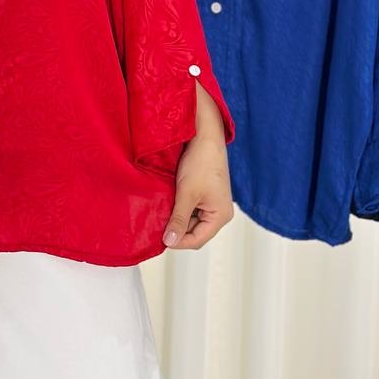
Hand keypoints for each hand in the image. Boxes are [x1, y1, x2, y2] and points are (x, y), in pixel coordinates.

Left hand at [162, 134, 233, 249]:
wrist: (205, 136)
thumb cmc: (201, 163)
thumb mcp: (187, 194)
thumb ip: (178, 220)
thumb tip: (169, 242)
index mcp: (220, 216)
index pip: (197, 240)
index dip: (177, 241)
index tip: (159, 237)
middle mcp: (219, 213)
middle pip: (195, 231)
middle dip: (177, 228)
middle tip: (158, 223)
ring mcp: (213, 203)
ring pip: (191, 220)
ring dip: (177, 217)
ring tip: (162, 211)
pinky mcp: (206, 195)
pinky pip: (192, 209)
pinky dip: (180, 208)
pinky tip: (169, 202)